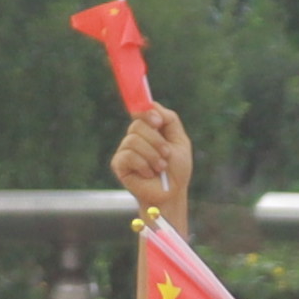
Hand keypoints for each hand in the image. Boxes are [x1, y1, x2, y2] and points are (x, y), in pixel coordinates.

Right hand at [113, 105, 192, 227]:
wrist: (172, 193)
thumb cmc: (177, 170)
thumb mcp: (179, 141)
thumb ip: (170, 120)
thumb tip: (152, 106)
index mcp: (149, 130)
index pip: (141, 112)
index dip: (147, 113)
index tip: (158, 122)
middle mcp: (135, 138)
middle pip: (137, 125)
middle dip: (156, 140)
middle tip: (166, 155)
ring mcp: (125, 150)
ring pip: (133, 140)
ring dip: (152, 155)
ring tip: (160, 168)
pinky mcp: (119, 164)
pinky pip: (128, 155)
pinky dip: (143, 165)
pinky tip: (148, 174)